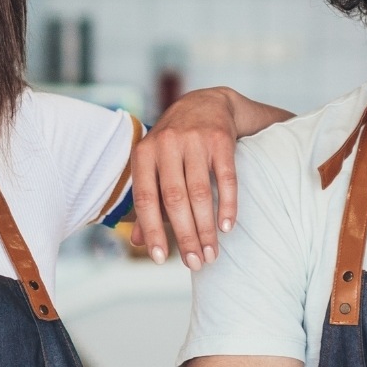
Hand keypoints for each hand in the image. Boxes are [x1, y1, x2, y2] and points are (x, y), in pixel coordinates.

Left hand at [130, 87, 292, 268]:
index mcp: (144, 153)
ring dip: (206, 228)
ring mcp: (194, 140)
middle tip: (195, 263)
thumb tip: (138, 241)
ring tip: (211, 254)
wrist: (206, 103)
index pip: (146, 199)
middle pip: (175, 199)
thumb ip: (148, 202)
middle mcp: (167, 144)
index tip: (161, 259)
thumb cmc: (175, 144)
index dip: (153, 230)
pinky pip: (226, 178)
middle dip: (186, 236)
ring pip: (200, 193)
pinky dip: (228, 205)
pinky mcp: (221, 139)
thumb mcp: (155, 166)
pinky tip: (227, 228)